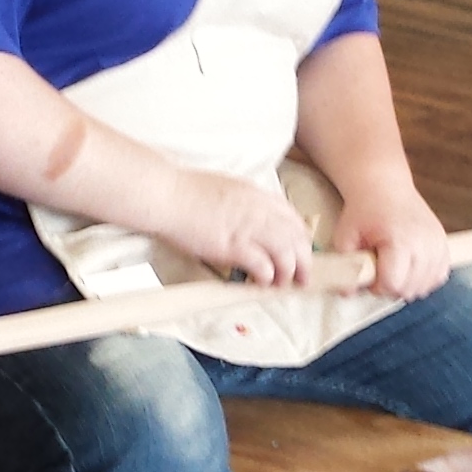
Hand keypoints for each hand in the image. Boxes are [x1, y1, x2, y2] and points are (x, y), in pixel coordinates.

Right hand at [165, 167, 316, 286]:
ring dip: (288, 272)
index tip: (301, 251)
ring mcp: (247, 228)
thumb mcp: (227, 188)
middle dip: (304, 260)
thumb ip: (244, 203)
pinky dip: (267, 277)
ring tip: (282, 284)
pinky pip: (263, 265)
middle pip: (296, 237)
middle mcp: (258, 210)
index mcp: (257, 195)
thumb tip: (249, 220)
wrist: (167, 194)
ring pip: (286, 253)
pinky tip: (262, 282)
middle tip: (303, 277)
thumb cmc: (186, 191)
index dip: (301, 238)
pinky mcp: (234, 246)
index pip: (292, 217)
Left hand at [334, 179, 449, 300]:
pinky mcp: (444, 243)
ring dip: (408, 285)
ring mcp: (437, 243)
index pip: (394, 285)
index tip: (370, 275)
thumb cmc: (365, 210)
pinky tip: (411, 270)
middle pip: (410, 289)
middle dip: (392, 287)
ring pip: (426, 286)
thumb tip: (347, 293)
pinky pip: (439, 276)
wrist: (386, 186)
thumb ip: (345, 266)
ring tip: (394, 269)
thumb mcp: (345, 235)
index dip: (377, 287)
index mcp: (400, 241)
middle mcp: (423, 243)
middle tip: (380, 270)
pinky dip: (425, 278)